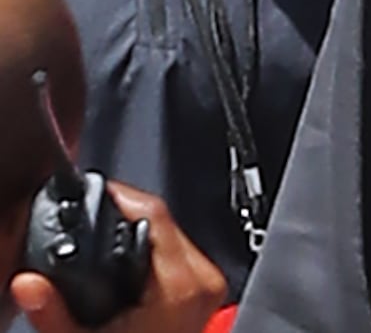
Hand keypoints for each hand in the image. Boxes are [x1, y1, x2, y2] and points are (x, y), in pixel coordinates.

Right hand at [11, 191, 220, 332]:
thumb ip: (53, 314)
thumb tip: (27, 283)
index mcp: (180, 285)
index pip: (153, 212)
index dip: (118, 196)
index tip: (93, 193)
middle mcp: (201, 280)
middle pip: (161, 220)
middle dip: (122, 215)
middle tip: (90, 214)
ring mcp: (207, 286)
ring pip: (170, 235)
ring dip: (135, 234)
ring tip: (102, 235)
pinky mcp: (202, 293)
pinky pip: (175, 255)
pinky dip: (147, 254)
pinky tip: (123, 263)